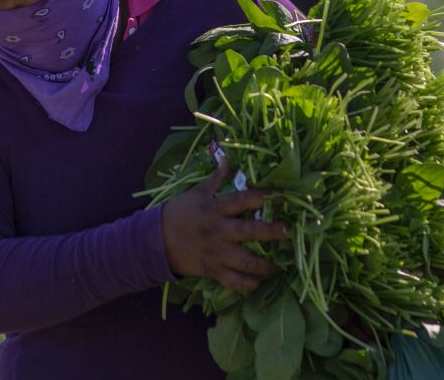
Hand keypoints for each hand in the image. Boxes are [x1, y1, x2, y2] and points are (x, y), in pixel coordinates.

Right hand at [160, 160, 288, 291]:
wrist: (154, 241)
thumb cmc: (179, 213)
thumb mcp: (196, 192)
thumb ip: (216, 178)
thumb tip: (227, 158)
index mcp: (215, 208)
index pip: (244, 200)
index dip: (264, 197)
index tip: (282, 196)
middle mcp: (218, 231)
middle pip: (250, 231)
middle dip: (272, 232)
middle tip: (289, 232)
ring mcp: (216, 253)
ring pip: (246, 262)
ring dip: (265, 265)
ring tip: (279, 264)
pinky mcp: (212, 271)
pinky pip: (234, 282)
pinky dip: (248, 285)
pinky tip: (259, 282)